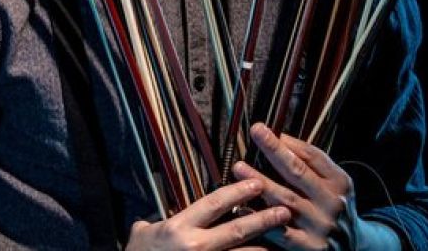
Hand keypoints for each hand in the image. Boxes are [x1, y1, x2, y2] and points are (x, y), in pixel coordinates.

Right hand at [125, 178, 293, 250]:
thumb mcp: (141, 236)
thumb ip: (152, 223)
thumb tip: (155, 216)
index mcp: (179, 228)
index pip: (214, 204)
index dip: (238, 192)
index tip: (257, 183)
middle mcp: (195, 247)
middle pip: (237, 230)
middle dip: (264, 219)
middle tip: (285, 210)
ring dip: (266, 248)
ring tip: (286, 240)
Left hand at [230, 122, 395, 250]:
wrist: (353, 246)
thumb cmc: (333, 207)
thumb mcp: (333, 184)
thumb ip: (311, 164)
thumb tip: (280, 139)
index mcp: (339, 183)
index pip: (312, 157)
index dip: (286, 142)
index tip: (263, 128)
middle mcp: (333, 203)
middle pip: (299, 173)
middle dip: (274, 151)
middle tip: (255, 134)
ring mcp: (321, 226)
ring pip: (286, 201)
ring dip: (261, 182)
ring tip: (240, 167)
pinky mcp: (309, 247)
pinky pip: (279, 232)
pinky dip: (260, 218)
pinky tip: (241, 208)